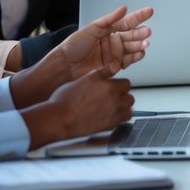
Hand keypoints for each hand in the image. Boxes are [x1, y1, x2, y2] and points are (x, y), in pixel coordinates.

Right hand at [21, 64, 135, 149]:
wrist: (60, 119)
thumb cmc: (66, 99)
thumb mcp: (86, 78)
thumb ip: (104, 72)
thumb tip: (115, 65)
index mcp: (109, 85)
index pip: (126, 83)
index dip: (117, 85)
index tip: (111, 88)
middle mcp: (114, 99)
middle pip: (129, 95)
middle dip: (121, 96)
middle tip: (109, 98)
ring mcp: (114, 112)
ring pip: (128, 107)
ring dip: (123, 106)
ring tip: (110, 107)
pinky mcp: (111, 124)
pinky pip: (125, 119)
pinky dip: (121, 117)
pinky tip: (111, 115)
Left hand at [51, 5, 152, 79]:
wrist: (65, 65)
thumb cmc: (74, 46)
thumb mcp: (92, 28)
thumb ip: (109, 19)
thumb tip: (123, 9)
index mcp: (108, 29)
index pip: (127, 21)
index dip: (138, 16)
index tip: (149, 11)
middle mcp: (113, 40)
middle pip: (131, 35)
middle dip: (140, 33)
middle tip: (147, 32)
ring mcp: (114, 53)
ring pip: (132, 47)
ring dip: (140, 45)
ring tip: (144, 44)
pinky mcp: (114, 65)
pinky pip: (128, 60)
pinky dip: (135, 57)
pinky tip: (140, 54)